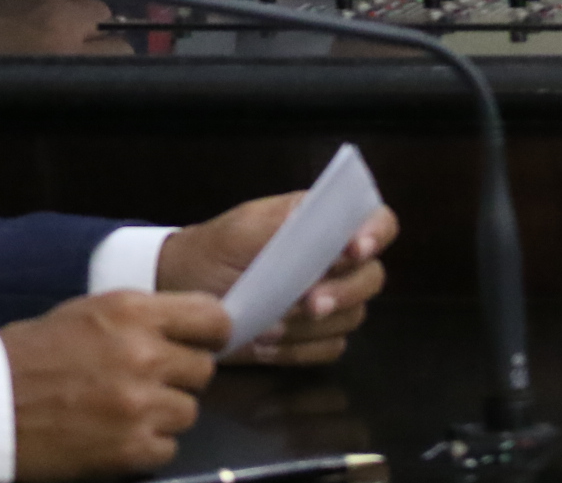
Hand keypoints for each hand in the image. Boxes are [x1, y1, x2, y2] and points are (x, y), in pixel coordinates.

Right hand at [3, 290, 229, 479]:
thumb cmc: (29, 354)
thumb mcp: (85, 314)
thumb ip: (137, 319)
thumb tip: (180, 330)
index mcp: (130, 311)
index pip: (211, 317)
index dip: (212, 333)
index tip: (203, 342)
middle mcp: (143, 354)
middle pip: (203, 370)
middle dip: (180, 377)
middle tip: (146, 380)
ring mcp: (141, 405)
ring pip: (188, 411)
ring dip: (163, 413)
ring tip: (123, 409)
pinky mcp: (134, 449)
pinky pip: (169, 447)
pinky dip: (147, 445)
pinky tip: (115, 433)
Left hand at [156, 192, 396, 364]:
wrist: (184, 289)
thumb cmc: (213, 249)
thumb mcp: (238, 230)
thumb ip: (278, 222)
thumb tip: (312, 212)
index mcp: (322, 225)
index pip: (376, 222)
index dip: (376, 234)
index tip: (355, 249)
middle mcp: (335, 264)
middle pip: (371, 278)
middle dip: (343, 292)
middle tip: (310, 303)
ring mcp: (329, 303)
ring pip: (352, 318)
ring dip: (311, 325)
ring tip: (268, 325)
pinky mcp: (314, 338)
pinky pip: (329, 348)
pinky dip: (300, 349)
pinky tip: (266, 343)